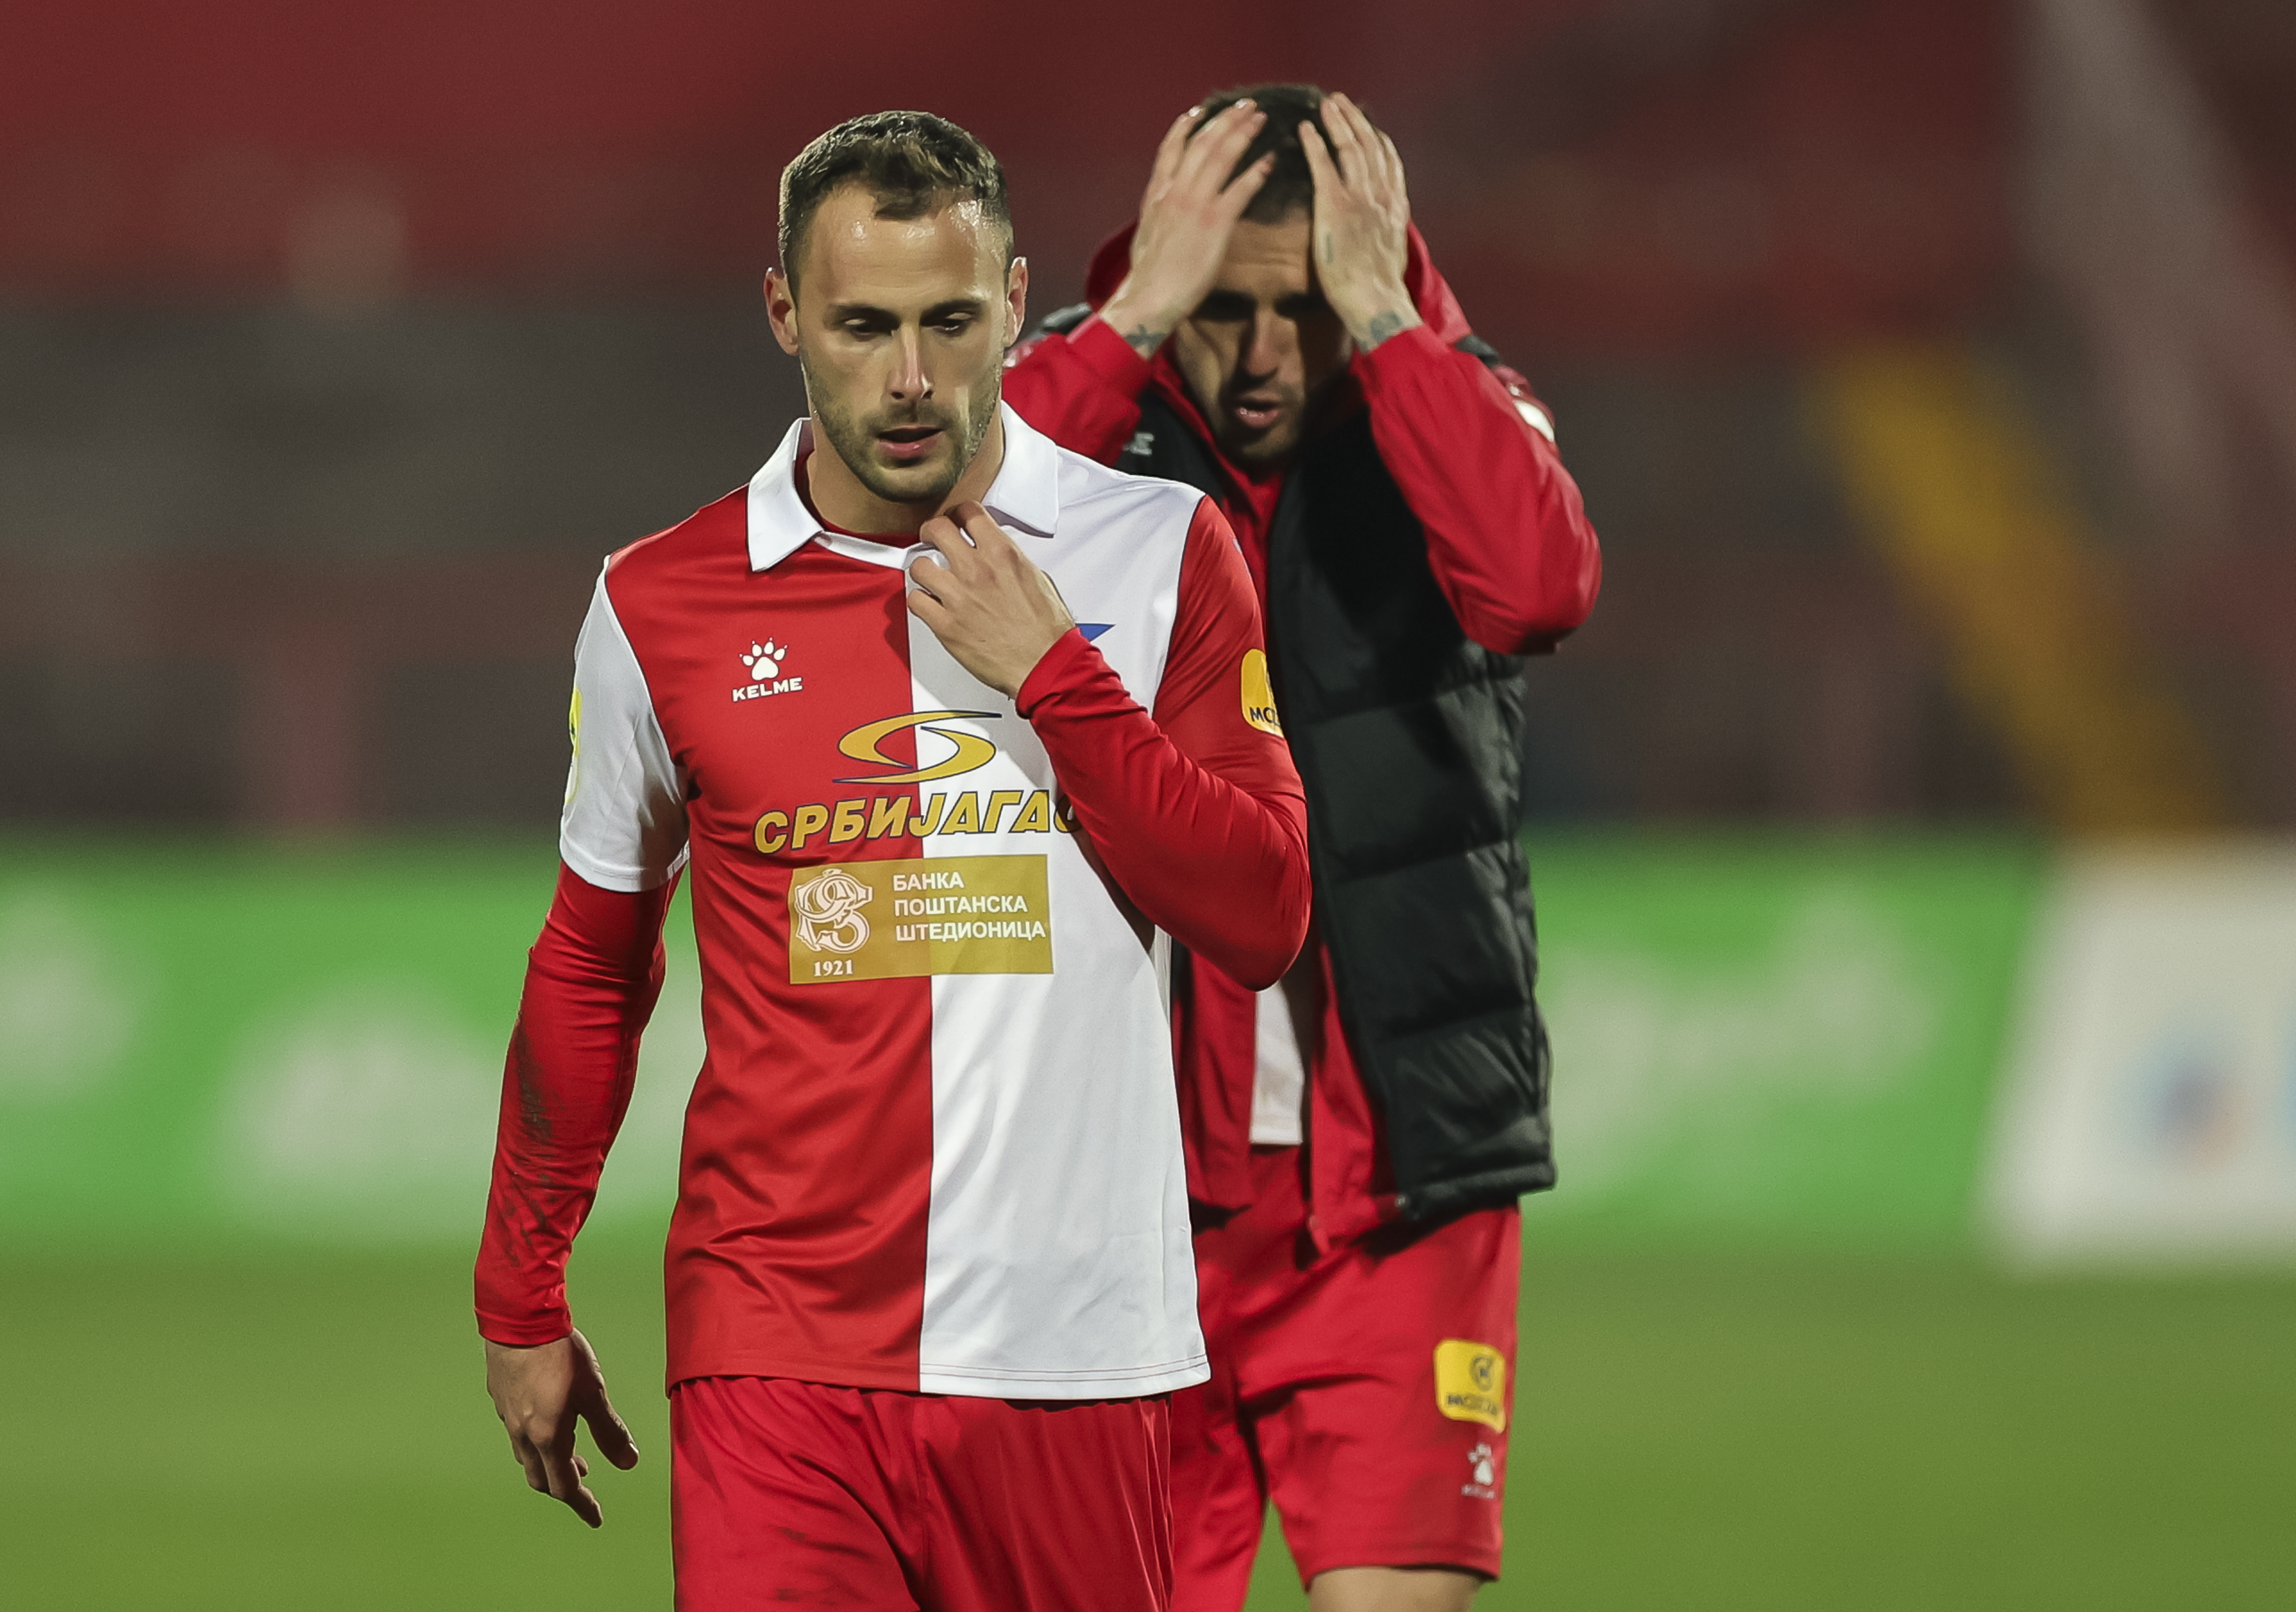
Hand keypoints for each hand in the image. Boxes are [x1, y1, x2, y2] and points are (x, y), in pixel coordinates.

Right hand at [483, 1328, 638, 1527]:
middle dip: (564, 1487)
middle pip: (541, 1477)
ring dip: (551, 1463)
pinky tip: (549, 1424)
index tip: (595, 1517)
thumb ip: (609, 1430)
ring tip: (573, 1457)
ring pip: (528, 1456)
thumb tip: (628, 1462)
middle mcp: (522, 1433)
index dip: (582, 1504)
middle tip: (584, 1485)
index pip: (564, 1486)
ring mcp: (508, 1417)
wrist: (519, 1320)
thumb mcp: (593, 1393)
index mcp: (546, 1437)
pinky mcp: (501, 1398)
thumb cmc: (558, 1353)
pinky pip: (519, 1433)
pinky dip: (537, 1442)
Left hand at [906, 501, 1075, 697]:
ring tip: (932, 579)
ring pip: (918, 565)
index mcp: (1002, 554)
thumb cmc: (1046, 630)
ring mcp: (958, 597)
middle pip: (937, 528)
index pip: (968, 512)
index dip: (958, 514)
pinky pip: (915, 601)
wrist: (1044, 664)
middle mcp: (978, 570)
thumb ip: (1008, 560)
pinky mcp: (946, 625)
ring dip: (924, 571)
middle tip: (933, 540)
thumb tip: (993, 553)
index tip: (956, 521)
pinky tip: (931, 605)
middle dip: (932, 531)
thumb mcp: (1036, 578)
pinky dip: (920, 601)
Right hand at [1096, 100, 1275, 360]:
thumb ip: (1157, 212)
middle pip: (1203, 142)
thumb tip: (1161, 207)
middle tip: (1245, 105)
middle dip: (1225, 119)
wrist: (1149, 297)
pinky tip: (1270, 160)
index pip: (1171, 148)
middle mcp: (1176, 190)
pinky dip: (1257, 171)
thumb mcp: (1145, 233)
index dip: (1186, 126)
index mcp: (1157, 193)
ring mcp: (1196, 203)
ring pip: (1222, 155)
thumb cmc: (1148, 275)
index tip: (1200, 111)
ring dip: (1243, 133)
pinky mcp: (1216, 222)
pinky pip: (1241, 188)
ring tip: (1260, 119)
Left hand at [1299, 92, 1421, 351]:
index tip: (1369, 126)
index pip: (1389, 162)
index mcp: (1395, 206)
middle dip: (1356, 119)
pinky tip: (1304, 130)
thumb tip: (1386, 231)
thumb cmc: (1380, 289)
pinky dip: (1314, 143)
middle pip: (1370, 145)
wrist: (1375, 302)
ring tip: (1325, 105)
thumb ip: (1388, 232)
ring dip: (1337, 121)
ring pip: (1350, 147)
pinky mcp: (1334, 206)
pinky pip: (1324, 165)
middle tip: (1340, 101)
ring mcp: (1358, 198)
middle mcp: (1380, 195)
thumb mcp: (1394, 253)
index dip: (1378, 139)